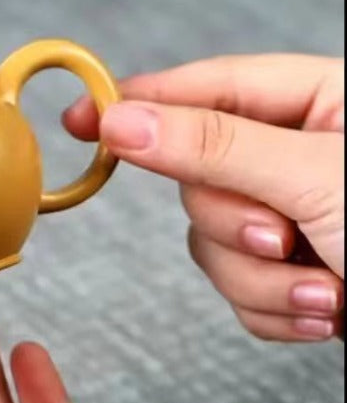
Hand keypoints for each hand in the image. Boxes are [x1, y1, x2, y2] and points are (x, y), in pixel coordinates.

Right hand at [64, 53, 343, 341]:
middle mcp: (300, 156)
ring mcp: (298, 218)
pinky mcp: (300, 276)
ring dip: (266, 281)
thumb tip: (124, 118)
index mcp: (319, 102)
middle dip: (237, 224)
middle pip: (198, 178)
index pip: (205, 88)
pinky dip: (281, 314)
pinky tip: (334, 314)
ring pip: (214, 245)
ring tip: (332, 291)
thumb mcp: (321, 179)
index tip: (80, 118)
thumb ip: (214, 146)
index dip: (139, 102)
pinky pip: (242, 293)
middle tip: (283, 237)